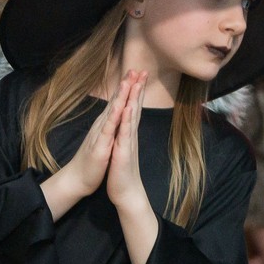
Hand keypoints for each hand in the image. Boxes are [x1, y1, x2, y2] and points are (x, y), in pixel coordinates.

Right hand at [54, 71, 133, 198]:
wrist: (78, 179)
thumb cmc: (92, 161)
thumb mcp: (105, 140)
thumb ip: (110, 127)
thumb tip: (115, 116)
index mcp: (107, 125)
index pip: (119, 103)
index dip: (128, 88)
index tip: (138, 74)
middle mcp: (103, 125)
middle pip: (116, 101)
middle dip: (127, 85)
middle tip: (136, 69)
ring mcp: (101, 134)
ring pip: (112, 111)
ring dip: (120, 96)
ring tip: (128, 81)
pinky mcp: (100, 146)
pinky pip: (107, 129)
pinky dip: (114, 118)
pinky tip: (119, 108)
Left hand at [107, 71, 148, 213]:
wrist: (126, 194)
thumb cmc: (122, 172)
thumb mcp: (122, 150)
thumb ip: (124, 136)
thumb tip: (125, 125)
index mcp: (127, 134)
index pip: (132, 109)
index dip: (134, 92)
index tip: (137, 76)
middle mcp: (130, 135)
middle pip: (134, 108)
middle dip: (137, 89)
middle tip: (142, 70)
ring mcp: (128, 143)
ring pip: (131, 117)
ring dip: (133, 99)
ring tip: (136, 82)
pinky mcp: (124, 153)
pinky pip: (125, 134)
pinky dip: (126, 121)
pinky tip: (127, 109)